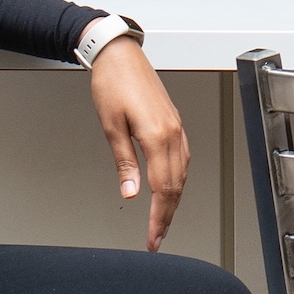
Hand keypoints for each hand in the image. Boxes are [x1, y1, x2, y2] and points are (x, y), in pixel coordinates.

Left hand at [89, 37, 188, 250]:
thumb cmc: (112, 83)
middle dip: (167, 215)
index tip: (152, 237)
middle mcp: (172, 132)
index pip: (163, 188)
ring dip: (174, 200)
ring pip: (182, 173)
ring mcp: (176, 127)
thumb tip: (130, 191)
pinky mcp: (173, 122)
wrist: (119, 55)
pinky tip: (171, 186)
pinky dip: (178, 179)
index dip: (158, 217)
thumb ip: (124, 162)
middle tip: (157, 238)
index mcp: (157, 135)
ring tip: (163, 220)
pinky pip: (182, 158)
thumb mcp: (110, 126)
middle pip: (176, 185)